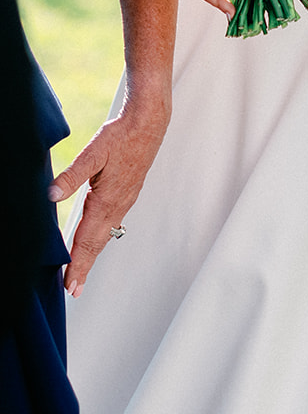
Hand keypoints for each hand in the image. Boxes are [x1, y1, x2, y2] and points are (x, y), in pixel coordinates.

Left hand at [50, 103, 169, 295]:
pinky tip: (96, 237)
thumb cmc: (122, 135)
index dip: (78, 264)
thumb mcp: (93, 152)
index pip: (87, 240)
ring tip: (82, 270)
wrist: (149, 122)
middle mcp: (118, 204)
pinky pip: (112, 222)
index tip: (70, 286)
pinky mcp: (128, 192)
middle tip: (73, 290)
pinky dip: (101, 236)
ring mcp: (125, 200)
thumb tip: (51, 195)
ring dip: (92, 253)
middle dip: (84, 267)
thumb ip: (72, 175)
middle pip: (97, 243)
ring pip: (105, 233)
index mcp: (107, 200)